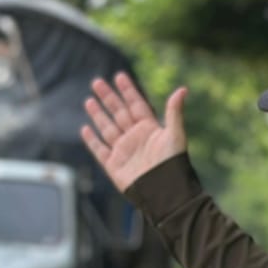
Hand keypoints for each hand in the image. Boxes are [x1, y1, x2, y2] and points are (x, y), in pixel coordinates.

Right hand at [80, 72, 187, 191]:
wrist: (164, 192)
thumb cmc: (173, 164)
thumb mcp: (175, 135)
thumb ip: (174, 112)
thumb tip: (182, 90)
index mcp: (150, 129)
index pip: (136, 104)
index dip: (128, 91)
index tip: (119, 76)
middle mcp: (135, 137)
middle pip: (119, 113)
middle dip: (108, 98)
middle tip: (97, 82)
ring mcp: (123, 151)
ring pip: (107, 128)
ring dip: (98, 114)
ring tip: (89, 100)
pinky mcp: (114, 166)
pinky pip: (100, 150)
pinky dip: (92, 140)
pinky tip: (85, 128)